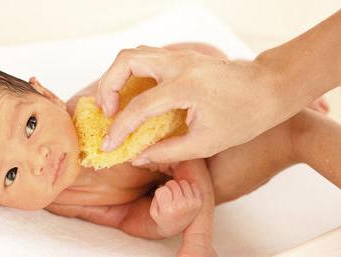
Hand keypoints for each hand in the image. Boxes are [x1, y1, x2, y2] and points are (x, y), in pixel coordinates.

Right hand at [97, 45, 281, 163]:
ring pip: (134, 54)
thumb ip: (167, 151)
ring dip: (116, 77)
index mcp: (187, 86)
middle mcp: (179, 63)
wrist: (269, 88)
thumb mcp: (207, 143)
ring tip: (114, 104)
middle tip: (107, 113)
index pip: (140, 106)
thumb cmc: (245, 116)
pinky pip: (146, 58)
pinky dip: (131, 74)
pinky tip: (133, 94)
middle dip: (107, 87)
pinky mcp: (181, 56)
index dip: (120, 128)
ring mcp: (180, 55)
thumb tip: (136, 157)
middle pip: (126, 60)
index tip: (109, 145)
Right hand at [150, 179, 201, 236]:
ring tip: (177, 194)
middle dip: (169, 187)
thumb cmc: (163, 218)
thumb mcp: (154, 211)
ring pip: (183, 182)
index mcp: (168, 209)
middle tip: (170, 194)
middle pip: (172, 184)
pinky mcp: (198, 202)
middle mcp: (181, 206)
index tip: (162, 198)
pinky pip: (193, 185)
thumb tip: (163, 184)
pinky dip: (188, 187)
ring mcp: (191, 203)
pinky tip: (185, 194)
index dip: (161, 191)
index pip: (162, 189)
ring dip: (179, 186)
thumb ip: (156, 197)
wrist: (176, 229)